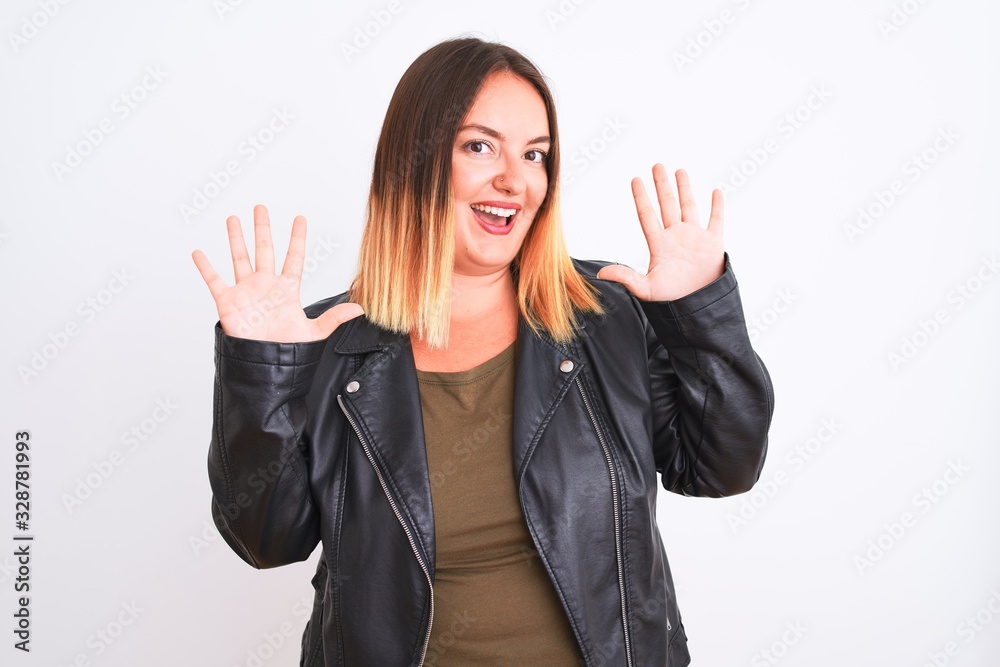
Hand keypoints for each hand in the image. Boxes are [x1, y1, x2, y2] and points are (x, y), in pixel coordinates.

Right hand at [192, 204, 363, 342]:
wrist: (265, 366)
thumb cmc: (288, 349)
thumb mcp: (314, 332)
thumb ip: (334, 318)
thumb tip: (360, 309)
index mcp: (286, 289)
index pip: (293, 258)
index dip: (297, 238)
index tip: (300, 218)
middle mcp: (266, 285)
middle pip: (264, 251)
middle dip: (262, 229)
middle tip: (261, 207)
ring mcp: (246, 292)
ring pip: (240, 259)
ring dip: (236, 239)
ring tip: (233, 218)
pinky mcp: (228, 302)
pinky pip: (214, 281)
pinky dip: (205, 267)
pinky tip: (199, 253)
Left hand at [597, 164, 724, 301]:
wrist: (699, 306)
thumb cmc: (673, 299)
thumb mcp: (646, 288)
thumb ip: (626, 277)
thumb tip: (601, 273)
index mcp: (659, 244)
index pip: (647, 215)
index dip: (641, 198)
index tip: (635, 179)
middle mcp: (676, 236)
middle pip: (667, 204)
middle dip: (662, 185)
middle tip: (657, 165)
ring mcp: (695, 238)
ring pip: (689, 206)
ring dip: (685, 189)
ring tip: (679, 170)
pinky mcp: (713, 243)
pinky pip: (716, 220)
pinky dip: (717, 206)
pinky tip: (716, 191)